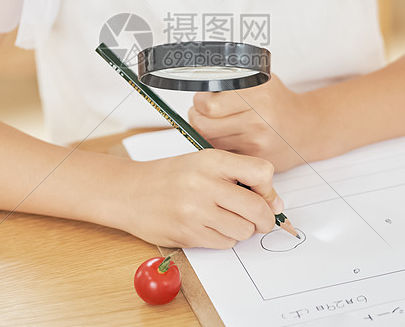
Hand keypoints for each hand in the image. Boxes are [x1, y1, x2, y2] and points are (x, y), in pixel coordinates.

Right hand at [120, 149, 281, 248]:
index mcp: (211, 160)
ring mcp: (195, 211)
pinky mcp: (188, 234)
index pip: (261, 172)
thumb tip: (275, 205)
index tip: (262, 193)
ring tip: (226, 219)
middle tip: (260, 219)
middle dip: (264, 219)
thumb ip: (239, 177)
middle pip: (257, 208)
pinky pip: (225, 244)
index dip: (268, 188)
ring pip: (243, 231)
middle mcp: (204, 184)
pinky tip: (209, 227)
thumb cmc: (171, 176)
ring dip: (242, 230)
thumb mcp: (204, 163)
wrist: (129, 192)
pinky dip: (224, 238)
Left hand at [188, 75, 312, 171]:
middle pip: (205, 125)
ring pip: (210, 140)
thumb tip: (203, 81)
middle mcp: (258, 119)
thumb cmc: (279, 103)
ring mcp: (256, 141)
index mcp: (257, 95)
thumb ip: (235, 80)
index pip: (209, 104)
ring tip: (216, 123)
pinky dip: (219, 145)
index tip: (203, 99)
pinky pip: (223, 153)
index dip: (200, 102)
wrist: (306, 129)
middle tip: (202, 113)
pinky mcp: (254, 158)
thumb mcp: (261, 82)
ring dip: (206, 132)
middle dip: (197, 118)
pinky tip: (227, 137)